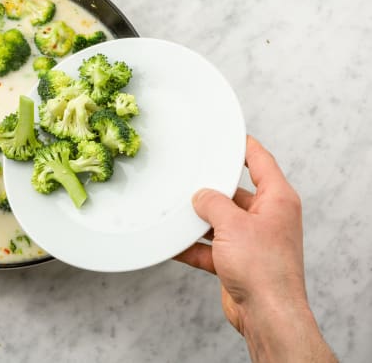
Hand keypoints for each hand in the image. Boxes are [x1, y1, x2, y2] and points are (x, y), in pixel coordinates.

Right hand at [175, 136, 335, 361]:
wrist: (266, 314)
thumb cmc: (264, 269)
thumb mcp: (232, 224)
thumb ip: (212, 204)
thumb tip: (201, 196)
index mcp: (277, 200)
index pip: (260, 161)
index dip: (243, 146)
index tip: (227, 136)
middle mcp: (267, 217)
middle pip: (234, 193)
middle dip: (210, 191)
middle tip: (189, 179)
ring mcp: (253, 240)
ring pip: (220, 221)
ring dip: (199, 222)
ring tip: (176, 213)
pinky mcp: (239, 261)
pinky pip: (211, 247)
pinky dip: (193, 247)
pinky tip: (174, 245)